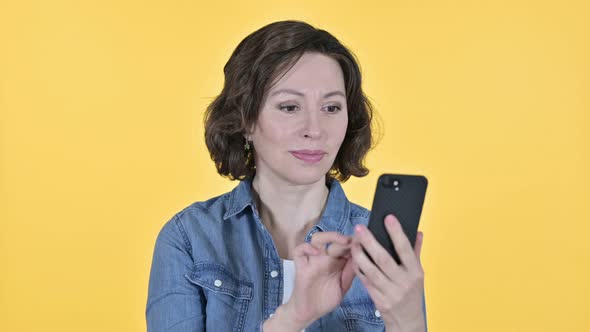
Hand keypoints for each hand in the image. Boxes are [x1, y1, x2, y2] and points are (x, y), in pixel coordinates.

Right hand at [283, 232, 355, 328]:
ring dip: (330, 236)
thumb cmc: (325, 299)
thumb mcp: (344, 286)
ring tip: (343, 241)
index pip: (345, 246)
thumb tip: (362, 256)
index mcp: (336, 262)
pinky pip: (299, 251)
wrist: (308, 313)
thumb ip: (351, 272)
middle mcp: (325, 258)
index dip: (355, 243)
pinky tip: (316, 252)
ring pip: (317, 239)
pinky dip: (306, 247)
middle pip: (333, 240)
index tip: (365, 243)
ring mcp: (312, 261)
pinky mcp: (301, 266)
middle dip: (346, 239)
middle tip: (357, 242)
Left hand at [350, 215, 425, 331]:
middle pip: (384, 259)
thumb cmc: (412, 293)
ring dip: (359, 255)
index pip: (405, 249)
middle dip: (370, 242)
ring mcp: (390, 292)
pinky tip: (353, 259)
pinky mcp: (379, 300)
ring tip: (353, 243)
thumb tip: (418, 232)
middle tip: (360, 228)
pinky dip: (359, 269)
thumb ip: (416, 252)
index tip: (388, 218)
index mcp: (415, 273)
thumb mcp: (417, 274)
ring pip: (371, 271)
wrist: (407, 321)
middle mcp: (403, 282)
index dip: (396, 233)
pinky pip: (366, 281)